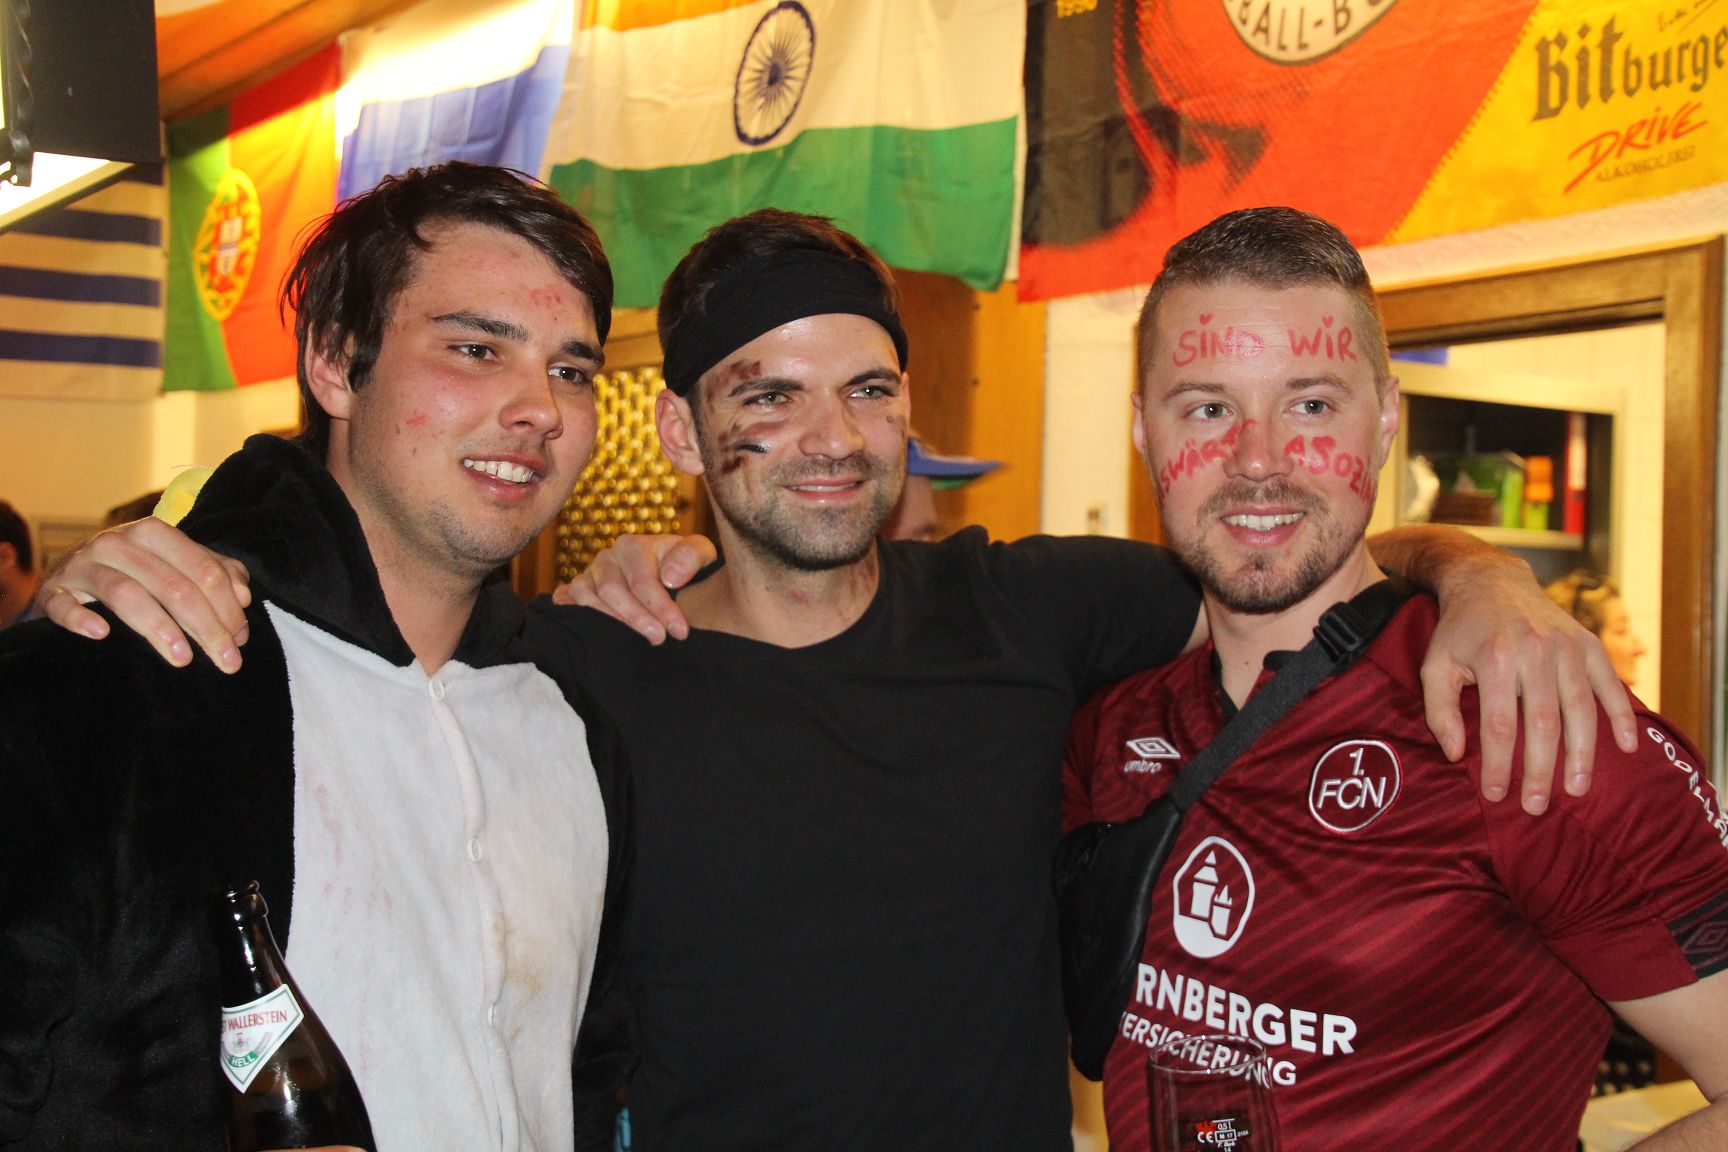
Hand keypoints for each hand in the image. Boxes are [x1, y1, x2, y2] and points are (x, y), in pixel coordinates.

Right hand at [37, 517, 251, 672]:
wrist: (67, 578)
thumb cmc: (133, 573)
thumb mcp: (175, 565)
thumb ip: (214, 573)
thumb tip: (244, 595)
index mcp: (153, 533)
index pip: (203, 569)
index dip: (228, 607)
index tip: (242, 640)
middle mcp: (117, 543)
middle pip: (172, 585)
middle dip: (206, 627)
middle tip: (226, 661)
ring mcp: (81, 565)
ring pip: (126, 593)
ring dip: (158, 627)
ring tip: (183, 658)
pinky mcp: (52, 590)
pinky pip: (63, 604)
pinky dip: (80, 619)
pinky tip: (102, 634)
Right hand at [553, 533, 715, 643]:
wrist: (669, 575)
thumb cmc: (685, 566)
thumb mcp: (700, 553)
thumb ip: (691, 556)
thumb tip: (669, 578)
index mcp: (632, 546)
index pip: (642, 580)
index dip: (661, 607)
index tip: (680, 631)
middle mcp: (606, 559)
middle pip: (612, 591)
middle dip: (638, 618)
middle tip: (659, 639)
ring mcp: (587, 575)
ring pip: (588, 599)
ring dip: (612, 623)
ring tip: (638, 642)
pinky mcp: (575, 592)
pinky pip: (566, 604)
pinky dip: (577, 617)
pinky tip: (594, 634)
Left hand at [1420, 553, 1636, 814]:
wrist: (1491, 582)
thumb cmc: (1460, 632)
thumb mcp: (1435, 665)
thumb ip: (1439, 711)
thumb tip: (1455, 755)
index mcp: (1494, 659)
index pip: (1499, 725)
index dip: (1499, 765)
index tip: (1496, 795)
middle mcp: (1534, 652)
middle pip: (1543, 723)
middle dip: (1542, 770)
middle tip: (1537, 806)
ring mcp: (1566, 647)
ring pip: (1581, 710)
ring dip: (1582, 754)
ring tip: (1577, 789)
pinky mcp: (1588, 643)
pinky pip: (1610, 684)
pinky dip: (1621, 716)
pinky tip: (1628, 747)